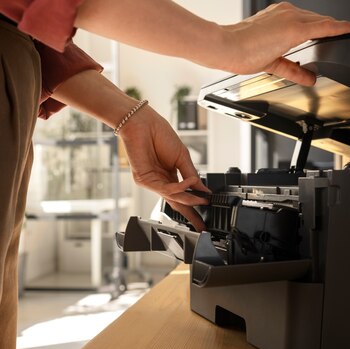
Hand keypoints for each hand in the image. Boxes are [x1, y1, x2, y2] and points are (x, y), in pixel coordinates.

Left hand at [52, 70, 209, 230]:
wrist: (142, 123)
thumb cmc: (159, 134)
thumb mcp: (182, 157)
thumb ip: (191, 175)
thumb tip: (203, 189)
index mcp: (171, 176)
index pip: (184, 195)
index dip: (195, 205)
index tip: (207, 213)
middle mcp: (161, 181)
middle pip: (177, 203)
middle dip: (190, 215)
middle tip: (202, 225)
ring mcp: (152, 182)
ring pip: (173, 197)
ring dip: (189, 199)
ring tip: (202, 199)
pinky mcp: (144, 180)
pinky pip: (165, 189)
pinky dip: (179, 188)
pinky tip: (189, 183)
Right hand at [77, 0, 349, 85]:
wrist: (223, 48)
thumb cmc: (237, 53)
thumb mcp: (270, 63)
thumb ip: (291, 69)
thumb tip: (307, 77)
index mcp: (278, 19)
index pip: (309, 23)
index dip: (327, 28)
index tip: (342, 32)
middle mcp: (286, 13)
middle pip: (320, 21)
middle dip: (338, 29)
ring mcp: (290, 17)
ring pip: (324, 22)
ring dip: (342, 28)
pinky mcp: (293, 26)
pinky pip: (324, 26)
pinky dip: (340, 29)